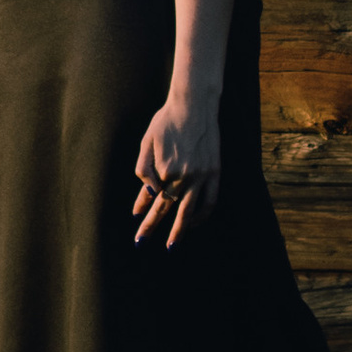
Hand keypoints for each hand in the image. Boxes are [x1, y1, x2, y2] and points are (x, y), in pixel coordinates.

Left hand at [133, 93, 220, 249]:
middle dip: (152, 227)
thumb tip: (147, 195)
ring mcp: (201, 176)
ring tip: (171, 246)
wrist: (194, 105)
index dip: (142, 209)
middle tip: (141, 243)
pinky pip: (210, 201)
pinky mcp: (215, 173)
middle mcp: (183, 177)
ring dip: (179, 231)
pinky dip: (202, 216)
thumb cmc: (166, 121)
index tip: (136, 220)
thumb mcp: (146, 142)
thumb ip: (144, 169)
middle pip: (166, 209)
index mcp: (164, 170)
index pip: (151, 197)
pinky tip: (193, 223)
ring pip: (189, 212)